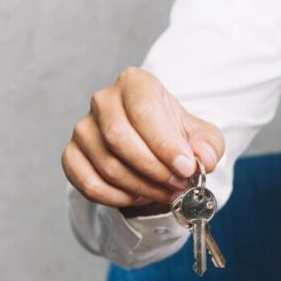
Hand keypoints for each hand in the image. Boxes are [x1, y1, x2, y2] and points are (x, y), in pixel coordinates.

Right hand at [62, 67, 225, 210]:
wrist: (148, 146)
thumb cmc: (172, 135)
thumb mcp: (200, 136)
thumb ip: (208, 145)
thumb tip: (204, 159)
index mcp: (135, 83)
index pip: (143, 110)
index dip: (165, 144)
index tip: (186, 168)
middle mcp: (103, 100)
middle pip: (119, 138)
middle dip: (154, 169)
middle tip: (178, 185)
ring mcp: (83, 128)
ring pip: (107, 166)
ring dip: (141, 187)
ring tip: (165, 192)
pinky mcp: (72, 155)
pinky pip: (89, 184)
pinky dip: (117, 198)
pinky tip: (137, 196)